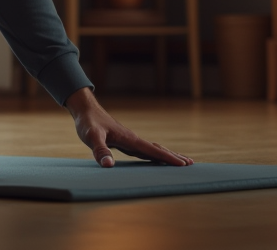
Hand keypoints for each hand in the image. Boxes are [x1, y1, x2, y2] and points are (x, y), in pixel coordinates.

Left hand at [64, 87, 192, 167]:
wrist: (85, 110)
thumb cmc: (88, 123)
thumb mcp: (91, 136)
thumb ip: (100, 150)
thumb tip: (109, 165)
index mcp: (129, 139)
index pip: (152, 150)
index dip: (167, 158)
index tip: (184, 164)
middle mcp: (133, 139)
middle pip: (157, 149)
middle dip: (173, 156)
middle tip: (192, 164)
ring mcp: (129, 140)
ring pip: (152, 149)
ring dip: (166, 155)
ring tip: (181, 162)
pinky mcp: (124, 141)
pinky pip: (143, 150)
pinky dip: (154, 155)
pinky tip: (155, 159)